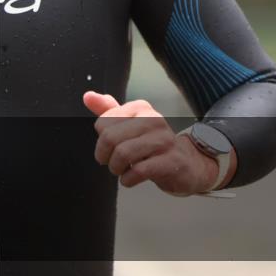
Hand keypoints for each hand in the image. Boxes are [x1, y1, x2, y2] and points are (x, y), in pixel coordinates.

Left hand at [82, 91, 219, 195]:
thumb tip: (87, 96)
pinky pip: (139, 171)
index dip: (100, 140)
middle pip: (110, 138)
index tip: (109, 148)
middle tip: (110, 163)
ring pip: (123, 153)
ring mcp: (165, 140)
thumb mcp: (130, 124)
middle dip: (104, 156)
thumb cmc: (152, 144)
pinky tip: (130, 179)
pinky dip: (128, 179)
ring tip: (121, 170)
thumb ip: (108, 110)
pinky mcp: (172, 161)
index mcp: (140, 108)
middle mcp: (153, 120)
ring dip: (116, 168)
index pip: (103, 122)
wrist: (187, 163)